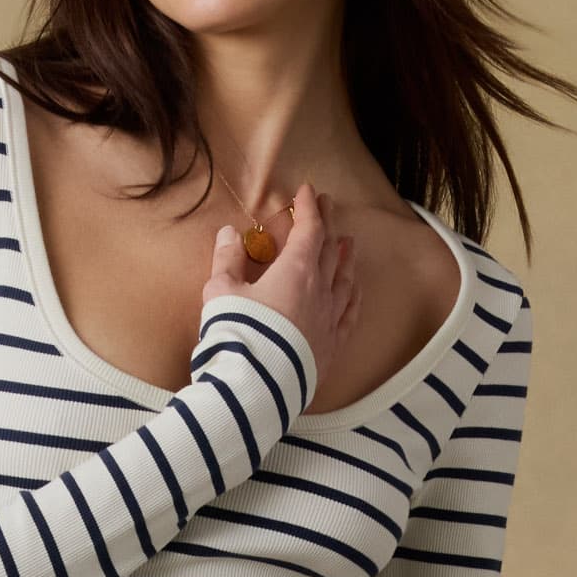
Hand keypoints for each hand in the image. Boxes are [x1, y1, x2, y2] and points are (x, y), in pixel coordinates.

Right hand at [201, 180, 356, 379]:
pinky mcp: (332, 346)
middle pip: (330, 249)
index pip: (309, 229)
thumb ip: (227, 260)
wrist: (255, 386)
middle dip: (328, 224)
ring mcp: (330, 319)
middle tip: (329, 206)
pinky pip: (350, 315)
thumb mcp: (221, 292)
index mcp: (296, 270)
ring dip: (346, 258)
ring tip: (348, 243)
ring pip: (345, 279)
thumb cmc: (238, 335)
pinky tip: (356, 290)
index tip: (308, 191)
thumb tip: (228, 234)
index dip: (309, 207)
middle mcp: (320, 290)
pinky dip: (354, 297)